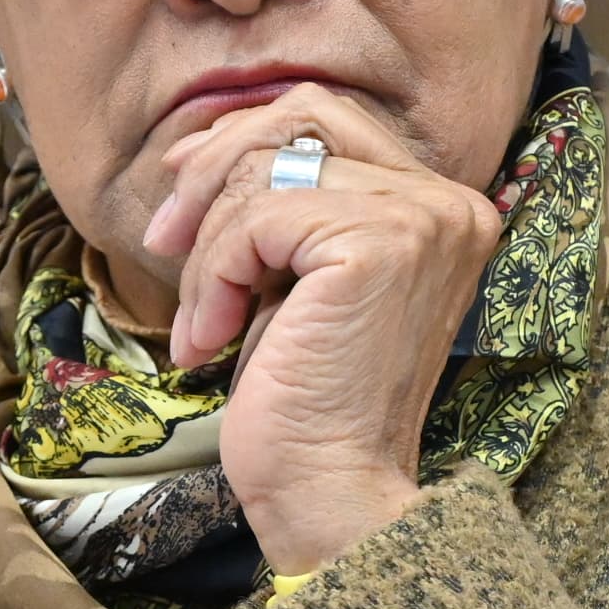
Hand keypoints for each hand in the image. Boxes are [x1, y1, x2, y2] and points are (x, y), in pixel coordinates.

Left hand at [140, 91, 502, 576]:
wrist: (329, 492)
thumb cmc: (304, 402)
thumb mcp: (292, 278)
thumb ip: (281, 203)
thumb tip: (204, 142)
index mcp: (441, 206)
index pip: (329, 118)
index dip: (241, 139)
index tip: (178, 185)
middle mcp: (447, 202)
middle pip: (301, 116)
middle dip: (213, 167)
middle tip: (161, 239)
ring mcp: (420, 220)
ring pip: (265, 173)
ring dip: (209, 250)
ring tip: (203, 323)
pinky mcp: (376, 246)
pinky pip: (255, 221)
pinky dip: (213, 279)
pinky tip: (210, 338)